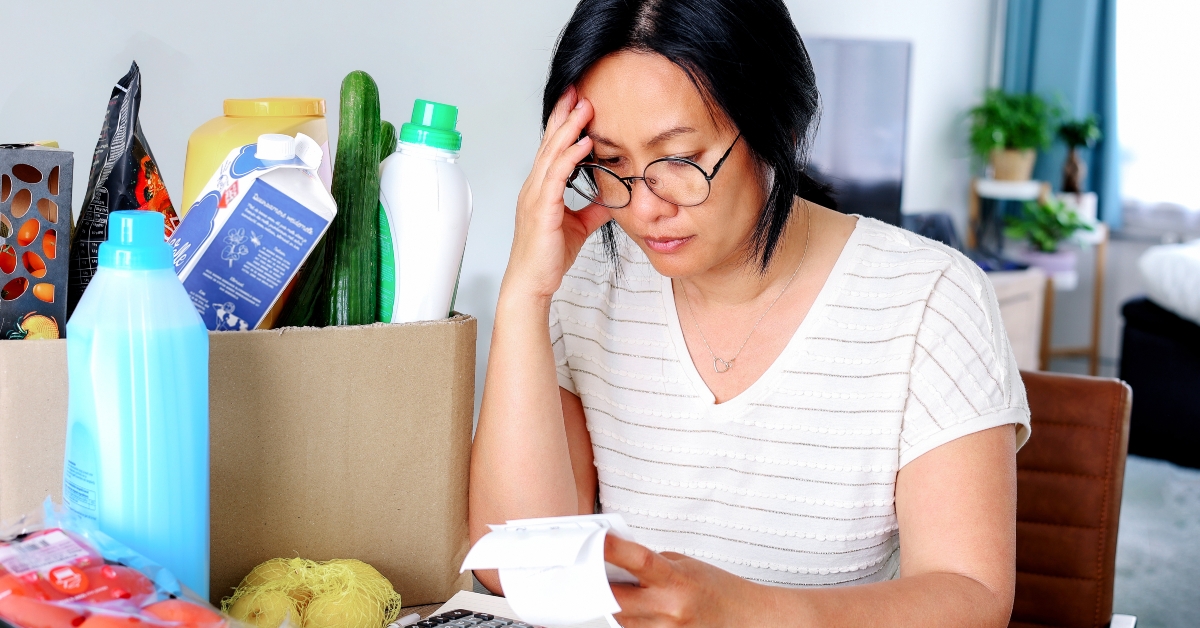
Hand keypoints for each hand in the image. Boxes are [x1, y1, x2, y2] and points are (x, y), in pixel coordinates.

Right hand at [505, 86, 611, 299]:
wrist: (532, 283)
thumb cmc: (548, 257)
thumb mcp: (580, 227)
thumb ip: (594, 209)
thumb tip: (614, 198)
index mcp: (541, 188)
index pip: (552, 148)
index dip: (563, 123)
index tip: (577, 102)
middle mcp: (534, 186)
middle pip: (549, 142)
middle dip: (564, 114)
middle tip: (578, 90)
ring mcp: (535, 195)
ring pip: (552, 153)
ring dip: (569, 128)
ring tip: (584, 107)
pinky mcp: (542, 208)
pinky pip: (556, 175)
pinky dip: (570, 157)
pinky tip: (584, 143)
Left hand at [606, 535, 769, 626]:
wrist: (745, 618)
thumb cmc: (718, 590)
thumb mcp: (686, 565)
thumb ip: (651, 564)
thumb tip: (618, 561)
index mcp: (677, 580)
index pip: (639, 561)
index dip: (613, 549)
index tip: (597, 540)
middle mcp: (669, 609)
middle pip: (616, 600)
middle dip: (601, 587)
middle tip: (592, 574)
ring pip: (621, 620)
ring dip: (616, 606)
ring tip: (626, 593)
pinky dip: (631, 621)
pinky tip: (641, 611)